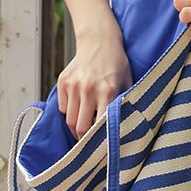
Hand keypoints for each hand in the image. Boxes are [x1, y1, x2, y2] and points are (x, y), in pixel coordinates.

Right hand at [57, 20, 131, 138]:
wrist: (99, 40)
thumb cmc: (117, 64)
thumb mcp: (127, 83)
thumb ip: (124, 105)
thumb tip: (125, 131)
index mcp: (107, 91)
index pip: (100, 125)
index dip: (99, 141)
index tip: (102, 150)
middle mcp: (88, 88)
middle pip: (79, 127)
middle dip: (84, 139)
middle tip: (90, 144)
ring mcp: (73, 85)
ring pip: (69, 119)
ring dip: (76, 127)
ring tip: (84, 127)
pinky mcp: (63, 81)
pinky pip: (62, 107)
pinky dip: (69, 112)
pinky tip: (79, 107)